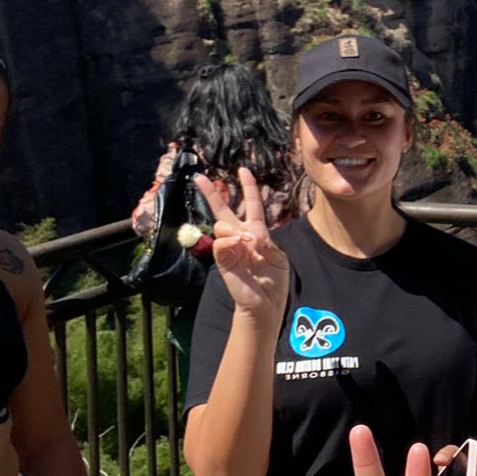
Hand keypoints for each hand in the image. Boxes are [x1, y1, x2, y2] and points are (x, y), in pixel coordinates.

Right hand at [197, 167, 289, 322]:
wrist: (266, 305)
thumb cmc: (273, 281)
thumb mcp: (277, 256)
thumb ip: (264, 242)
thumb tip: (245, 235)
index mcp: (257, 233)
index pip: (252, 205)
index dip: (249, 187)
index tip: (243, 170)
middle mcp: (240, 238)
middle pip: (224, 211)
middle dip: (212, 193)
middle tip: (199, 177)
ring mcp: (230, 249)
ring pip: (221, 225)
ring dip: (233, 228)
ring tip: (247, 241)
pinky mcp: (223, 262)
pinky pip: (221, 244)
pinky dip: (230, 241)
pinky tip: (240, 244)